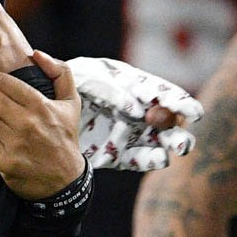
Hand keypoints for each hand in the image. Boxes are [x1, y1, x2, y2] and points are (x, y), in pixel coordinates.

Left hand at [70, 56, 201, 170]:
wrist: (46, 112)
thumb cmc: (71, 85)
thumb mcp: (86, 76)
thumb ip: (110, 88)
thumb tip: (135, 107)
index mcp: (135, 87)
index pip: (162, 92)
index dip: (178, 101)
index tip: (191, 111)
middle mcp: (140, 110)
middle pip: (169, 119)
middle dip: (178, 126)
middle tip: (181, 131)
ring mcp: (133, 133)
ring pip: (161, 140)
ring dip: (172, 143)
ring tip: (176, 147)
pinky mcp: (121, 154)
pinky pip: (140, 158)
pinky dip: (151, 159)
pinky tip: (159, 158)